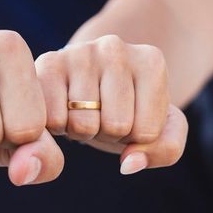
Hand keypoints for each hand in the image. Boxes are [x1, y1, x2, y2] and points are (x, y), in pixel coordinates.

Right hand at [35, 35, 187, 173]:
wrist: (96, 83)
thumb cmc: (132, 109)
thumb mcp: (163, 131)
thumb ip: (165, 151)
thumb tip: (128, 164)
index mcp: (151, 62)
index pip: (146, 132)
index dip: (136, 138)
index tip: (131, 116)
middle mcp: (115, 48)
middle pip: (115, 126)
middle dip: (110, 134)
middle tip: (105, 115)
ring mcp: (79, 52)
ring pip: (82, 124)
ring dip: (83, 131)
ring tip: (86, 110)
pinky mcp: (48, 63)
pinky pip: (53, 120)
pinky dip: (58, 127)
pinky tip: (65, 108)